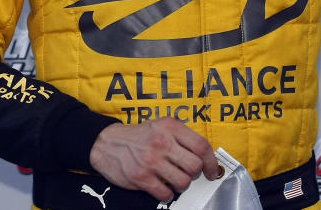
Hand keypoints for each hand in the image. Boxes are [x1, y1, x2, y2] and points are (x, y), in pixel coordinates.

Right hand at [89, 119, 219, 201]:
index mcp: (170, 127)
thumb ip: (181, 136)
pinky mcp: (141, 177)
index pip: (201, 145)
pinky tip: (163, 188)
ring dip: (182, 185)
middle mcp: (162, 142)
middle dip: (195, 174)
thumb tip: (204, 154)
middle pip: (194, 166)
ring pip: (183, 182)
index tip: (212, 170)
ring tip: (174, 180)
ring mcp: (151, 160)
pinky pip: (165, 194)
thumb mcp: (161, 126)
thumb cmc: (138, 136)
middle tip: (188, 173)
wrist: (108, 143)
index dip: (211, 161)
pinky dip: (167, 195)